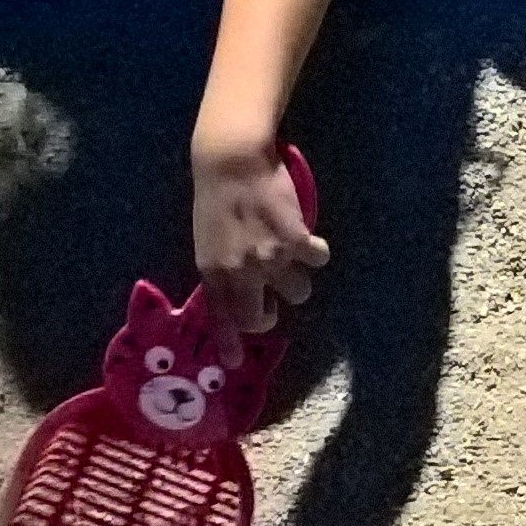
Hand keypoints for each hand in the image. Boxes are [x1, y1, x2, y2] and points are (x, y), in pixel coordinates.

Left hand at [190, 140, 328, 337]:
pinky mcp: (295, 239)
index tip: (234, 364)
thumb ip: (222, 268)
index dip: (229, 344)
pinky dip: (317, 251)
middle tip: (273, 301)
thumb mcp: (207, 240)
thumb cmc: (216, 198)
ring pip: (298, 292)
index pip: (221, 318)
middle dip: (270, 314)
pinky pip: (318, 259)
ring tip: (290, 255)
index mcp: (213, 271)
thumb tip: (238, 290)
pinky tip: (309, 238)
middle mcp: (240, 272)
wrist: (231, 162)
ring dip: (298, 277)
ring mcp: (269, 258)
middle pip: (261, 318)